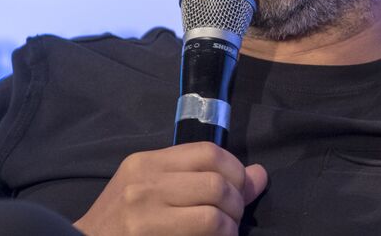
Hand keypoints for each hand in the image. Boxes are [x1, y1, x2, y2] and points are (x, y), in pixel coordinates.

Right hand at [73, 142, 267, 235]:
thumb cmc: (120, 221)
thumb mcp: (152, 187)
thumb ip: (200, 176)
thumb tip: (259, 175)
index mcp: (147, 163)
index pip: (209, 153)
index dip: (236, 171)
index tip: (241, 188)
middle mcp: (144, 185)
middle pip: (217, 184)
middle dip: (237, 203)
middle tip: (234, 217)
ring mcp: (144, 217)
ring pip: (214, 215)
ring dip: (230, 227)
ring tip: (225, 233)